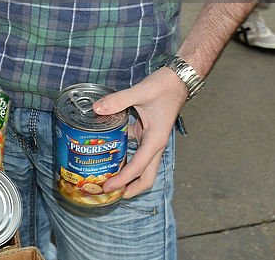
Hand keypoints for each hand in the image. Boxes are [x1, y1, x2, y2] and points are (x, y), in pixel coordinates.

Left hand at [93, 67, 185, 197]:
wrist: (177, 79)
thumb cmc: (163, 87)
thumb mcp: (140, 92)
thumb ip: (118, 100)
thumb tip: (97, 108)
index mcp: (155, 140)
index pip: (138, 168)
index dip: (123, 180)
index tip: (108, 187)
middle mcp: (154, 145)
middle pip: (145, 177)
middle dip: (129, 188)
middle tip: (109, 194)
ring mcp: (151, 140)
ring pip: (141, 166)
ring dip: (127, 175)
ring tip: (107, 179)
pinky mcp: (147, 132)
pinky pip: (136, 150)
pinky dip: (124, 156)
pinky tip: (108, 152)